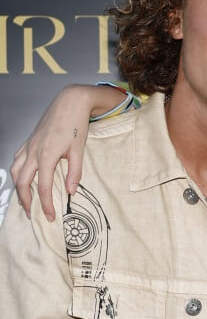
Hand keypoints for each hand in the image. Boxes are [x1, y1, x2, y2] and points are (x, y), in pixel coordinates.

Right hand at [10, 84, 125, 220]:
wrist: (70, 102)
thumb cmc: (76, 124)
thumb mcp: (79, 149)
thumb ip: (75, 172)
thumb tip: (70, 191)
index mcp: (47, 155)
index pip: (42, 186)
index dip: (45, 204)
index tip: (51, 216)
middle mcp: (33, 151)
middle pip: (22, 182)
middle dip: (26, 201)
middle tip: (34, 214)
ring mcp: (29, 145)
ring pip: (16, 172)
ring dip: (19, 188)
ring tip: (26, 201)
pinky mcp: (29, 141)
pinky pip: (17, 160)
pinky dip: (17, 173)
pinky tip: (23, 179)